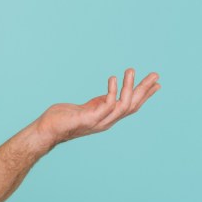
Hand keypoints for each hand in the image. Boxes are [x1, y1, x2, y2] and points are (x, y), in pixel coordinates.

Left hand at [35, 68, 160, 147]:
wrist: (45, 130)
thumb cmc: (61, 118)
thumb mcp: (85, 109)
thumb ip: (97, 104)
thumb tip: (109, 97)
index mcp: (106, 118)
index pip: (131, 107)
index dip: (144, 96)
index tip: (156, 84)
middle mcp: (106, 121)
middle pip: (132, 106)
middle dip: (144, 90)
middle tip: (155, 75)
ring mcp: (99, 121)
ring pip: (122, 105)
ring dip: (129, 87)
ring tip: (131, 70)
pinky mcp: (89, 119)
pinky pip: (106, 105)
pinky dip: (112, 92)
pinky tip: (113, 78)